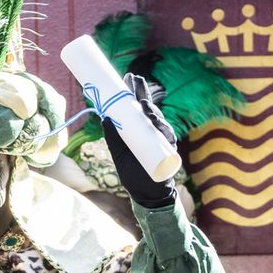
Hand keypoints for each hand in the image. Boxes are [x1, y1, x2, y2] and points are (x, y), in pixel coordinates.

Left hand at [103, 74, 178, 208]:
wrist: (146, 194)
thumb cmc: (132, 172)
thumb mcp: (118, 152)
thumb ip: (112, 136)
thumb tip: (103, 117)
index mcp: (139, 129)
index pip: (137, 107)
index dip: (133, 92)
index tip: (127, 78)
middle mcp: (151, 131)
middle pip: (148, 108)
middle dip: (142, 92)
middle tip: (134, 79)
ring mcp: (161, 139)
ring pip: (158, 120)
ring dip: (151, 110)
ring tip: (142, 102)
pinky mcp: (169, 150)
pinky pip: (167, 136)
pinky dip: (162, 128)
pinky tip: (156, 121)